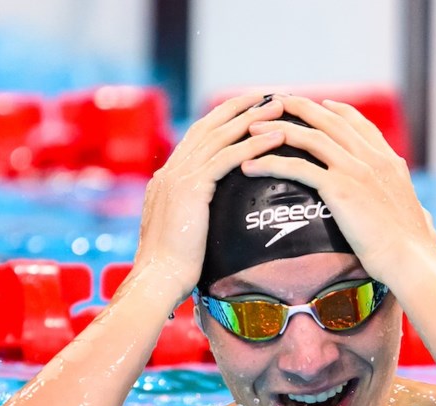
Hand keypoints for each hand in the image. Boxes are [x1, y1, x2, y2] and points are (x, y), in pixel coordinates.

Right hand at [132, 94, 286, 298]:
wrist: (157, 280)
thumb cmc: (172, 270)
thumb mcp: (183, 234)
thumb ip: (194, 217)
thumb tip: (210, 220)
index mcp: (167, 180)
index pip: (198, 138)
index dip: (223, 120)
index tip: (246, 109)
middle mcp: (171, 172)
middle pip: (209, 127)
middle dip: (239, 108)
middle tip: (266, 95)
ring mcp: (179, 177)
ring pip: (221, 137)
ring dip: (253, 119)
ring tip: (279, 108)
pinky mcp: (191, 189)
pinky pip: (228, 158)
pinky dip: (254, 144)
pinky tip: (277, 137)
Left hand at [240, 94, 435, 281]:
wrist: (411, 257)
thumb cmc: (414, 250)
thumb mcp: (420, 221)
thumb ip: (419, 214)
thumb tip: (428, 223)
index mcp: (390, 163)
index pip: (361, 126)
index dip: (339, 111)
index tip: (322, 104)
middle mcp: (372, 159)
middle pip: (329, 121)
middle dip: (299, 107)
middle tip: (274, 102)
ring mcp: (356, 169)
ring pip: (309, 136)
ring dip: (276, 129)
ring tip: (251, 128)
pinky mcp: (339, 187)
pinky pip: (296, 167)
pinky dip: (270, 162)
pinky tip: (250, 166)